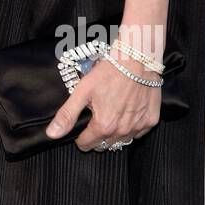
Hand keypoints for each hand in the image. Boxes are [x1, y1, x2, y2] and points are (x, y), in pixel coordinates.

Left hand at [45, 54, 161, 151]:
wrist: (137, 60)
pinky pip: (138, 132)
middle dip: (97, 136)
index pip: (86, 144)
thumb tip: (52, 134)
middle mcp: (123, 131)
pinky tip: (127, 112)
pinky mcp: (151, 120)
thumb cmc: (109, 72)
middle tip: (96, 117)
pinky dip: (131, 127)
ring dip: (114, 133)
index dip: (80, 137)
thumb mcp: (82, 91)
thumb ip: (67, 115)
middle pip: (104, 144)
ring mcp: (139, 126)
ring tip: (111, 114)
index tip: (81, 126)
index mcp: (104, 126)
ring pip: (122, 140)